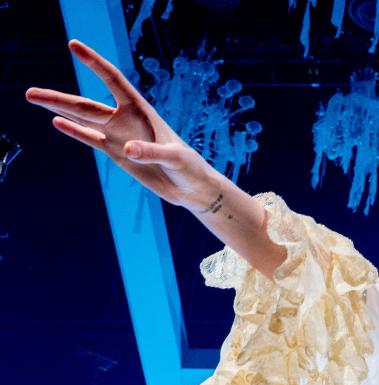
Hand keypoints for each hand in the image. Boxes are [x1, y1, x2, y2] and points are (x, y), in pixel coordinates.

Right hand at [25, 39, 217, 210]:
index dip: (94, 63)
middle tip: (30, 92)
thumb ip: (152, 152)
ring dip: (59, 110)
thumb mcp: (175, 159)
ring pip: (83, 120)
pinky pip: (91, 139)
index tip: (74, 45)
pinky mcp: (116, 154)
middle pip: (87, 105)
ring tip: (33, 99)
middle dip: (59, 98)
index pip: (113, 81)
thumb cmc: (190, 168)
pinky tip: (56, 122)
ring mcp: (119, 136)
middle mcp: (126, 119)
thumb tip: (126, 150)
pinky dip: (74, 132)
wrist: (191, 188)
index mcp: (142, 111)